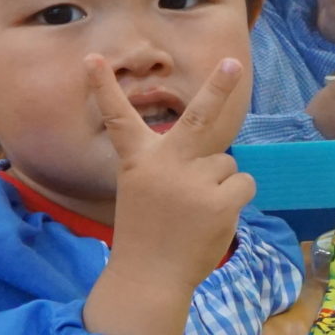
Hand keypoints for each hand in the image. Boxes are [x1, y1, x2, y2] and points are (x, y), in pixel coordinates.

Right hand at [82, 57, 255, 334]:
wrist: (149, 277)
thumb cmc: (148, 233)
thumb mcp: (146, 190)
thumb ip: (176, 166)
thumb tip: (221, 153)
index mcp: (139, 160)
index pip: (118, 118)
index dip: (103, 87)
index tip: (91, 58)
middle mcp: (166, 164)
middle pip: (199, 118)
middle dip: (218, 86)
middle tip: (232, 62)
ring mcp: (194, 181)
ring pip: (227, 163)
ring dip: (220, 182)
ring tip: (197, 211)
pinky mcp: (219, 200)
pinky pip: (243, 183)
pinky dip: (235, 198)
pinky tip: (213, 218)